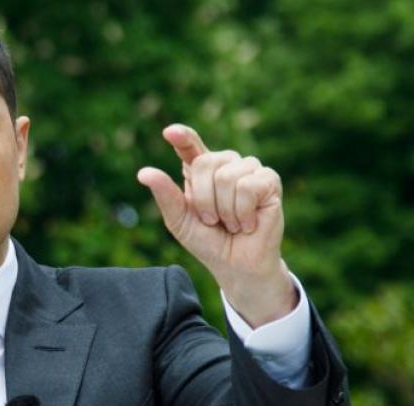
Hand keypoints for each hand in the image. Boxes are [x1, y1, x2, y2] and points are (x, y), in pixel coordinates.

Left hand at [137, 124, 295, 326]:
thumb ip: (165, 196)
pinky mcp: (269, 180)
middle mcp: (226, 164)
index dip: (183, 136)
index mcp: (201, 170)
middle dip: (204, 200)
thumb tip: (144, 173)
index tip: (169, 133)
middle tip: (213, 220)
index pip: (191, 145)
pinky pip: (248, 186)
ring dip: (225, 210)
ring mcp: (249, 170)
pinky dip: (243, 212)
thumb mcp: (180, 221)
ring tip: (232, 223)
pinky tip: (248, 223)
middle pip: (206, 162)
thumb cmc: (208, 242)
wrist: (236, 265)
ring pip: (227, 176)